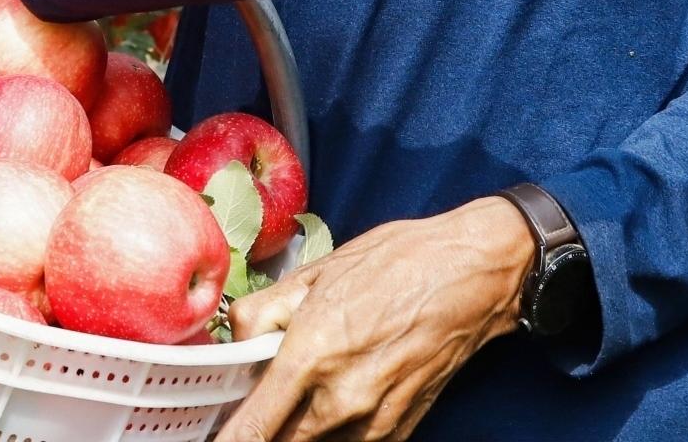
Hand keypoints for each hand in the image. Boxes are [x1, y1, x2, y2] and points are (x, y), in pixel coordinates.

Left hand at [214, 197, 533, 441]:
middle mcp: (342, 399)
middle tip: (260, 395)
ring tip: (308, 385)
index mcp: (312, 353)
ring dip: (299, 428)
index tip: (214, 440)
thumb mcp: (317, 273)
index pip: (253, 428)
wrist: (473, 273)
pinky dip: (334, 430)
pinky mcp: (399, 429)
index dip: (228, 441)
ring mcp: (374, 421)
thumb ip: (263, 313)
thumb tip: (234, 339)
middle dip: (263, 428)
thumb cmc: (399, 263)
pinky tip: (340, 392)